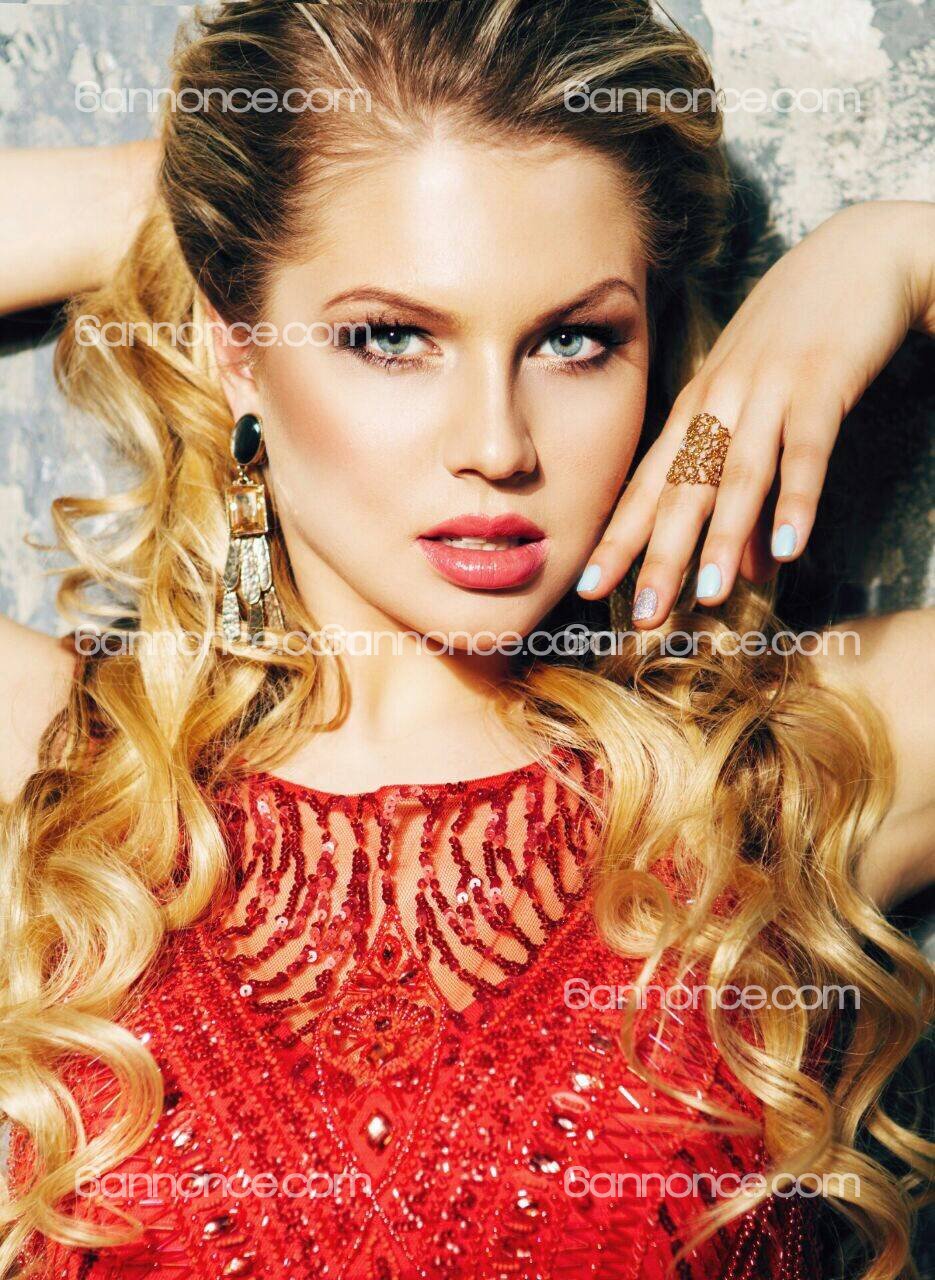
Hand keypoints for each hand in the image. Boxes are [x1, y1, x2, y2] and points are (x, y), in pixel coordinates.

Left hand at [576, 200, 934, 626]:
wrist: (856, 257)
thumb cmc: (797, 340)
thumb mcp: (761, 413)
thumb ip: (753, 494)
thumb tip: (751, 569)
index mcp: (695, 411)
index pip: (645, 484)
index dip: (618, 538)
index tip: (588, 588)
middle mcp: (719, 403)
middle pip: (681, 490)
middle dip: (658, 556)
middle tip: (641, 615)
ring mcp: (766, 391)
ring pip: (737, 475)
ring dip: (723, 537)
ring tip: (710, 596)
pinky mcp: (820, 383)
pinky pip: (806, 449)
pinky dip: (798, 499)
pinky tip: (791, 547)